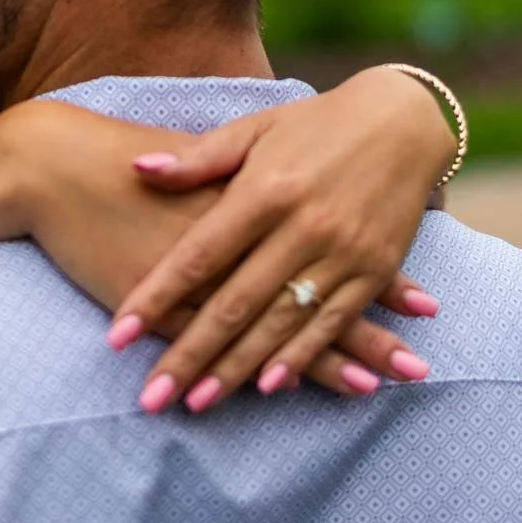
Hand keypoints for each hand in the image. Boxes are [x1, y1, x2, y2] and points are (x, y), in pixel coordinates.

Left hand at [105, 67, 450, 409]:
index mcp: (263, 190)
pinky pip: (332, 322)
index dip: (155, 297)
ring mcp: (341, 251)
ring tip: (197, 402)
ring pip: (279, 323)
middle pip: (234, 303)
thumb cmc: (316, 124)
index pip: (198, 256)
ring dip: (237, 368)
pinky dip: (301, 357)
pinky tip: (270, 386)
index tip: (117, 337)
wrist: (404, 119)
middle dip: (189, 355)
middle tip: (151, 397)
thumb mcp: (254, 129)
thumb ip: (198, 159)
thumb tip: (139, 171)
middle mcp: (301, 225)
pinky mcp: (374, 269)